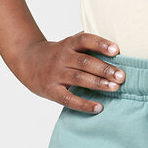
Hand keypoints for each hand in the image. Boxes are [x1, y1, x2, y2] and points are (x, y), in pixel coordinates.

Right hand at [10, 32, 124, 112]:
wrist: (25, 60)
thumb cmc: (56, 55)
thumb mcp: (68, 45)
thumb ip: (87, 45)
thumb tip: (116, 47)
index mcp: (68, 45)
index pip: (84, 40)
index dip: (100, 44)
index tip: (116, 50)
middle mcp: (62, 58)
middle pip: (85, 62)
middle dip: (105, 69)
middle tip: (121, 76)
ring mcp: (56, 75)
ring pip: (79, 78)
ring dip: (98, 83)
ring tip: (115, 87)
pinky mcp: (52, 91)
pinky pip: (69, 99)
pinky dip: (84, 104)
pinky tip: (99, 107)